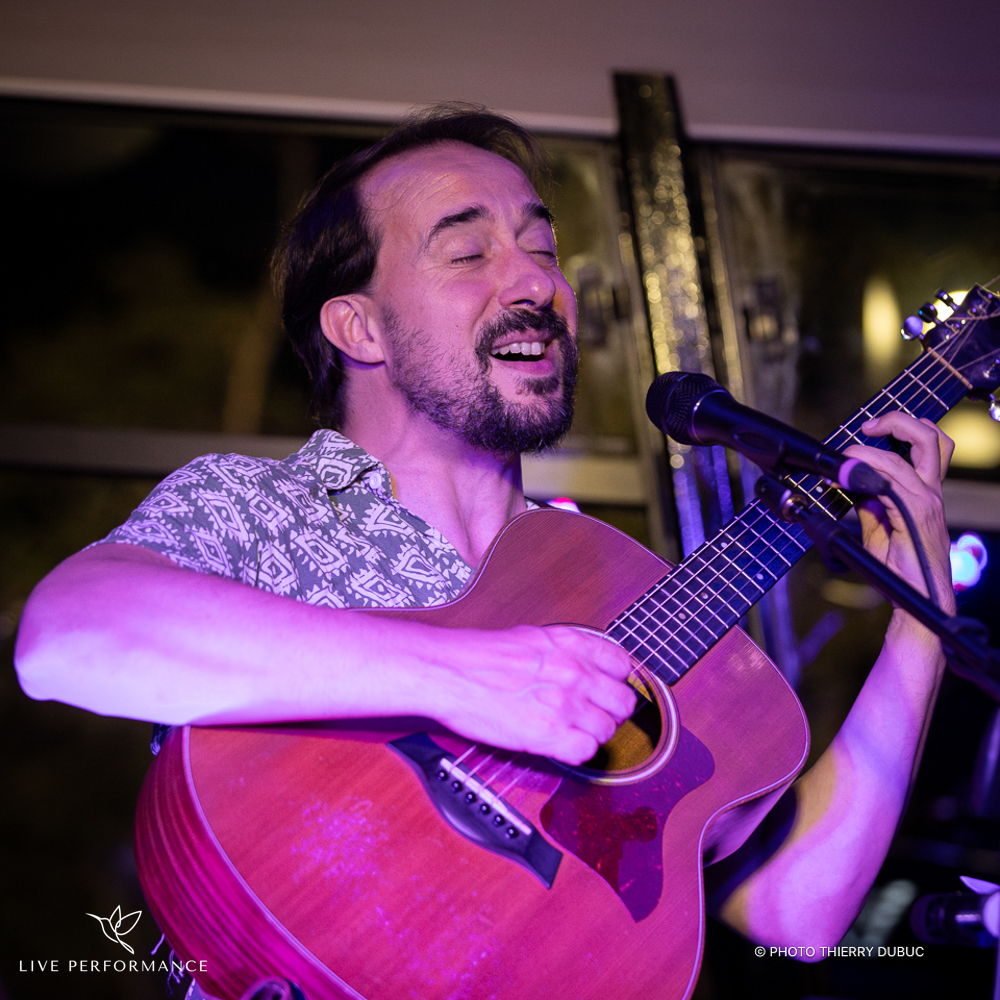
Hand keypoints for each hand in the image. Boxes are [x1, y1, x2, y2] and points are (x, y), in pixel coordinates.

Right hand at [420, 624, 637, 765]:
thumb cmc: (479, 655)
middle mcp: (575, 672)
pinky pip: (586, 752)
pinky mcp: (549, 734)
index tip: (607, 689)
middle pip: (624, 702)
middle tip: (592, 715)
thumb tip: (581, 665)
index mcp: (572, 645)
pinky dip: (576, 753)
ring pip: (607, 730)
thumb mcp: (532, 638)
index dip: (616, 681)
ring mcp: (565, 704)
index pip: (623, 665)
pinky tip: (559, 744)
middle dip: (611, 712)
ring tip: (568, 731)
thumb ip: (564, 652)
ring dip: (591, 734)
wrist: (450, 671)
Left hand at [843, 412, 954, 612]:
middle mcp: (931, 492)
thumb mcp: (878, 527)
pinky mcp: (915, 517)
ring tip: (842, 458)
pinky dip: (863, 476)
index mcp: (927, 491)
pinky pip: (889, 486)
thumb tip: (849, 483)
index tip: (867, 431)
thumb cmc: (901, 566)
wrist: (917, 598)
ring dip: (866, 452)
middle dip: (897, 421)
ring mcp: (926, 503)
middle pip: (931, 438)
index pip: (927, 445)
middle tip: (867, 427)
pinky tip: (843, 479)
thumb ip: (868, 504)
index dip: (900, 428)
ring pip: (903, 460)